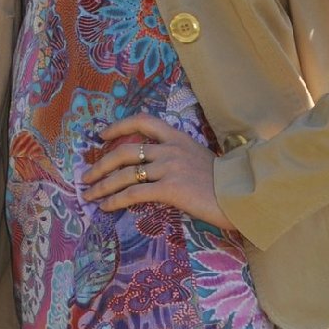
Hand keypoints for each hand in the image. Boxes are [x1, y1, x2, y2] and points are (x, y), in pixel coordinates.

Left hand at [83, 114, 236, 229]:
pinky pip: (133, 193)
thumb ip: (179, 159)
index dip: (119, 126)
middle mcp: (170, 149)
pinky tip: (105, 207)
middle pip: (124, 150)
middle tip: (86, 176)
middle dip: (100, 164)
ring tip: (89, 195)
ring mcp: (169, 168)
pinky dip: (115, 200)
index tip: (102, 136)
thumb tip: (158, 170)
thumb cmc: (226, 183)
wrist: (243, 194)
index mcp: (178, 138)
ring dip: (102, 185)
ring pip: (124, 174)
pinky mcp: (170, 188)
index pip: (143, 121)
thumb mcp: (201, 160)